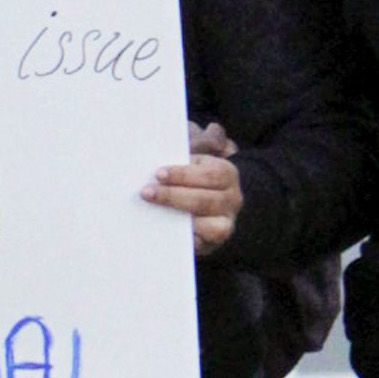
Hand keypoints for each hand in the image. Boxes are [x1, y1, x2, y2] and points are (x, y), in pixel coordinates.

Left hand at [144, 122, 242, 254]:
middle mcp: (232, 199)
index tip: (158, 174)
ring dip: (179, 219)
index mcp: (226, 174)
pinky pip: (201, 245)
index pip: (210, 173)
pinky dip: (184, 241)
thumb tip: (204, 132)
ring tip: (151, 213)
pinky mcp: (213, 244)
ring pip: (209, 226)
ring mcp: (226, 223)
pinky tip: (162, 233)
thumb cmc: (193, 178)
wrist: (211, 206)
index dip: (184, 174)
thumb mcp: (194, 159)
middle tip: (145, 192)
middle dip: (173, 197)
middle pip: (205, 200)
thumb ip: (193, 146)